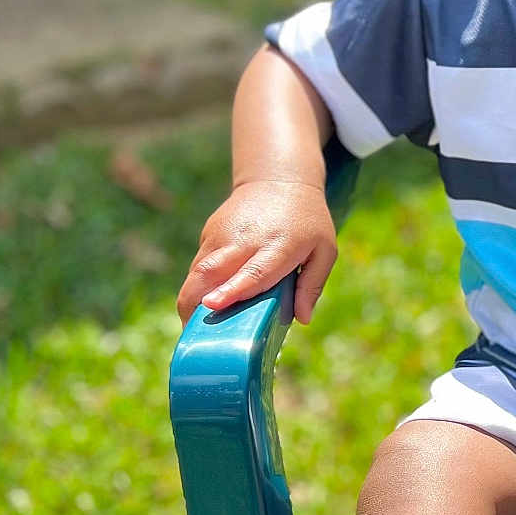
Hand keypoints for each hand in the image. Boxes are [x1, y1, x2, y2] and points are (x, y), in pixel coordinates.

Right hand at [177, 178, 336, 325]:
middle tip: (191, 334)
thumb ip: (313, 284)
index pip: (253, 272)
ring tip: (194, 326)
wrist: (278, 180)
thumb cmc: (308, 222)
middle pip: (210, 271)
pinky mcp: (209, 233)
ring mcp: (222, 235)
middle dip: (194, 302)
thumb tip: (303, 319)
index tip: (212, 305)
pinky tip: (207, 300)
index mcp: (278, 246)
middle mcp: (245, 240)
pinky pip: (198, 265)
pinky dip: (198, 285)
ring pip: (197, 271)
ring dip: (191, 298)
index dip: (231, 290)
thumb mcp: (324, 250)